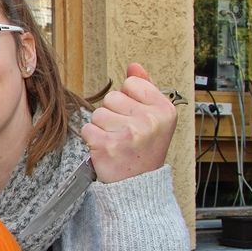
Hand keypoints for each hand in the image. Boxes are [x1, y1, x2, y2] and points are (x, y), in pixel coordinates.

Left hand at [80, 63, 177, 183]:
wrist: (137, 185)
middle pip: (112, 98)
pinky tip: (105, 149)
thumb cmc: (144, 149)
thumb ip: (145, 89)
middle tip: (125, 134)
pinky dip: (91, 139)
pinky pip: (87, 129)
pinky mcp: (107, 145)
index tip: (136, 118)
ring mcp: (128, 133)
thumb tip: (134, 65)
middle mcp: (149, 120)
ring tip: (116, 142)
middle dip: (113, 114)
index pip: (131, 83)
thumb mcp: (154, 118)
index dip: (128, 100)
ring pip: (97, 113)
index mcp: (164, 110)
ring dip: (101, 127)